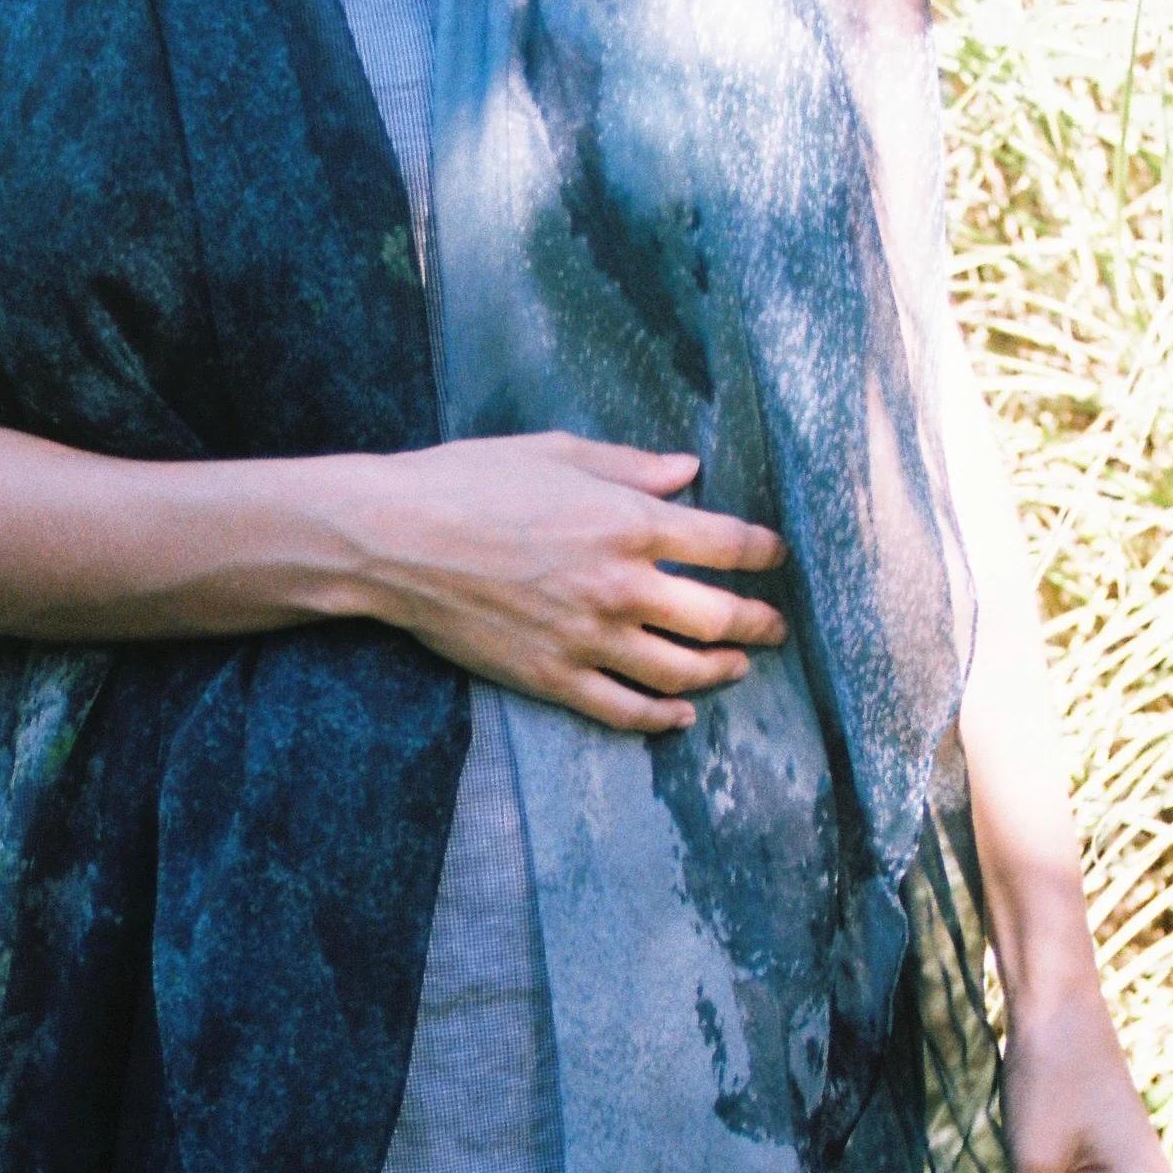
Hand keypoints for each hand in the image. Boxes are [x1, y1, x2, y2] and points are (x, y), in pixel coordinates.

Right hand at [345, 431, 787, 733]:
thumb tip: (688, 472)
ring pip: (681, 672)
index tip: (776, 556)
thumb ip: (630, 467)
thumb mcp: (556, 453)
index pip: (727, 545)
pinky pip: (624, 711)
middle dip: (759, 623)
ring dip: (720, 672)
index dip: (763, 553)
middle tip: (774, 626)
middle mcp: (620, 586)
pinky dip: (662, 718)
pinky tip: (681, 715)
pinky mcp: (553, 678)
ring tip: (736, 667)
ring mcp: (588, 640)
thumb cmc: (469, 482)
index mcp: (629, 523)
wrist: (396, 541)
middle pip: (719, 619)